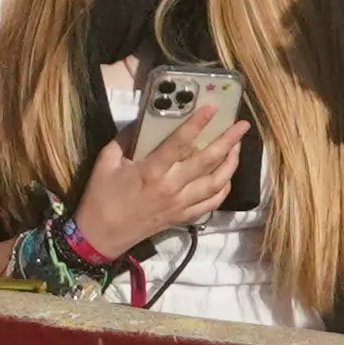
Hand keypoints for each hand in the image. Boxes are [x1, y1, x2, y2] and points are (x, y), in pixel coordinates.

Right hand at [62, 102, 247, 257]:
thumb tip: (144, 120)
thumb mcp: (106, 162)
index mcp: (151, 172)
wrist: (100, 237)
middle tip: (242, 125)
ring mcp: (179, 204)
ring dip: (231, 163)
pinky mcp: (182, 217)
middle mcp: (171, 187)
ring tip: (238, 147)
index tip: (213, 107)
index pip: (179, 143)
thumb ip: (125, 138)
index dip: (197, 123)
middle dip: (228, 141)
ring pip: (216, 182)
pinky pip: (211, 203)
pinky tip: (227, 176)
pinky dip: (223, 189)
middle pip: (207, 161)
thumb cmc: (101, 198)